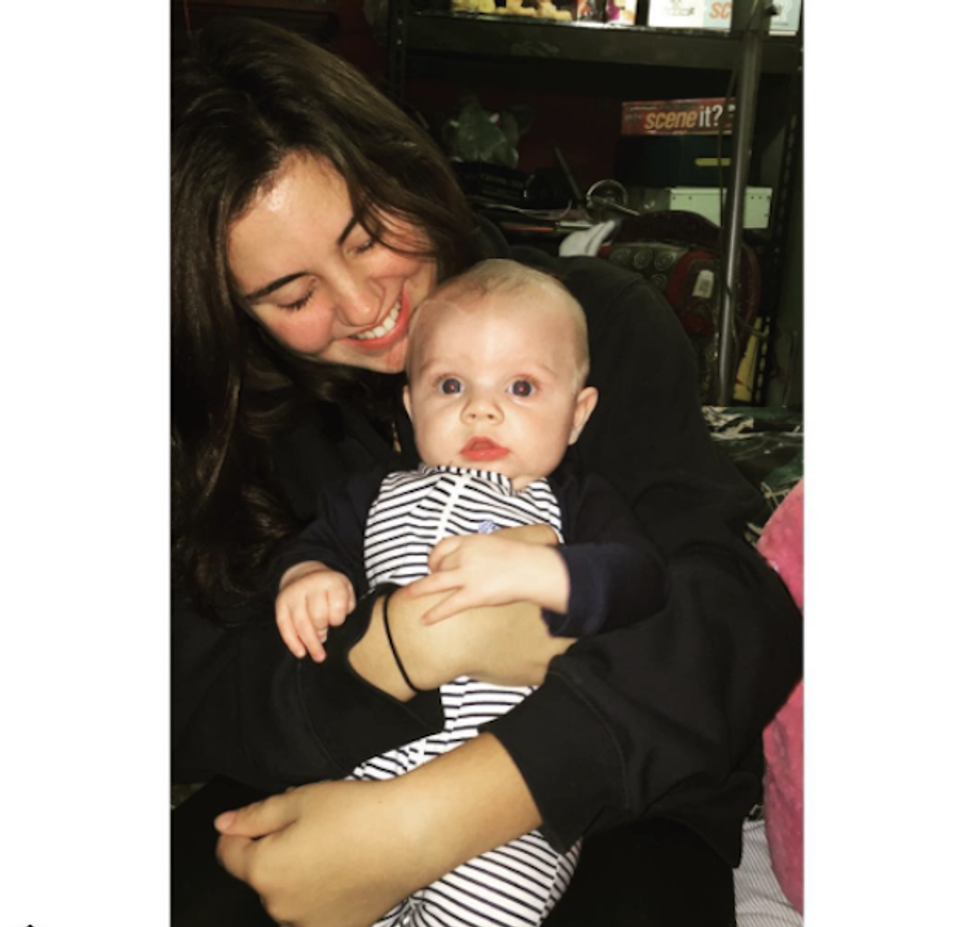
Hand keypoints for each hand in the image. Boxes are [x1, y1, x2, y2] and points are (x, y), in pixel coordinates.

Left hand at [216, 779, 419, 926]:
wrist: (410, 835)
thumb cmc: (359, 814)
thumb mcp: (299, 799)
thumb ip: (254, 815)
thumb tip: (224, 825)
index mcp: (265, 870)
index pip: (229, 854)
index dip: (242, 830)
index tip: (263, 819)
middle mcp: (281, 907)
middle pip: (262, 875)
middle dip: (276, 851)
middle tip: (312, 825)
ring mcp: (309, 924)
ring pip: (288, 895)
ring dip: (299, 875)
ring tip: (334, 846)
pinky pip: (314, 913)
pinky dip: (322, 894)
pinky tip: (346, 870)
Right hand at [277, 563, 354, 662]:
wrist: (305, 574)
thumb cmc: (330, 589)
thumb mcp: (345, 590)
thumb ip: (347, 607)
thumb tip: (338, 630)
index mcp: (330, 581)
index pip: (337, 606)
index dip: (338, 619)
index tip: (337, 623)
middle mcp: (310, 585)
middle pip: (318, 617)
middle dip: (323, 632)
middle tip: (325, 637)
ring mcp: (293, 594)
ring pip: (301, 624)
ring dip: (310, 644)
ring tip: (318, 656)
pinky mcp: (281, 603)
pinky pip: (285, 626)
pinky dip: (293, 642)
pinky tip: (301, 652)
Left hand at [406, 534, 567, 624]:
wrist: (532, 569)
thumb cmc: (520, 558)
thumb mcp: (495, 544)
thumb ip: (479, 551)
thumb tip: (472, 559)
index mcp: (471, 541)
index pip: (443, 546)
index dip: (434, 556)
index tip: (432, 563)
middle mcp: (465, 556)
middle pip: (439, 565)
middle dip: (431, 574)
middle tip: (426, 582)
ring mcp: (468, 575)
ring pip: (436, 582)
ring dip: (419, 589)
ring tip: (406, 595)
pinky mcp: (473, 595)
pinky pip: (448, 605)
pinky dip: (434, 614)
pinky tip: (424, 620)